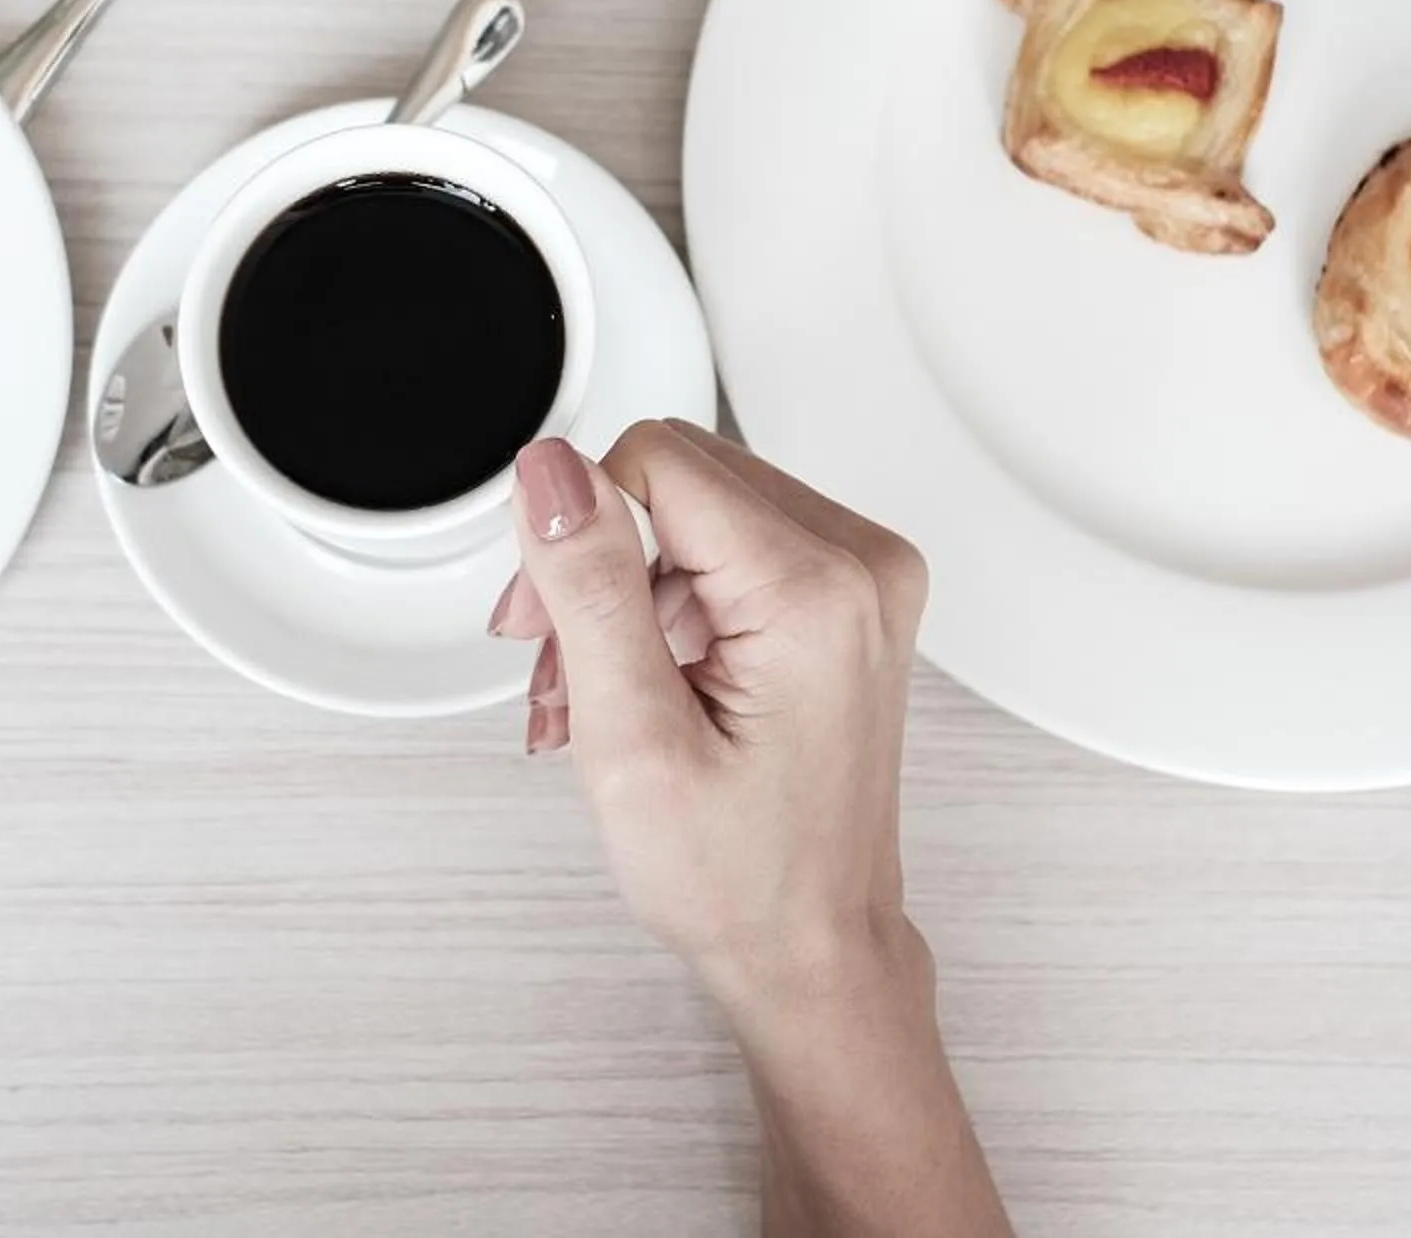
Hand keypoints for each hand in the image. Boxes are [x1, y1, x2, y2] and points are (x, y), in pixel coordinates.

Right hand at [491, 421, 930, 1017]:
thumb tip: (550, 472)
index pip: (656, 460)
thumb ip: (590, 587)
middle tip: (556, 663)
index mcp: (817, 591)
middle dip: (595, 558)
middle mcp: (862, 566)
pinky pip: (731, 544)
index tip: (546, 624)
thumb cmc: (740, 881)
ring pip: (695, 507)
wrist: (812, 950)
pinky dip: (666, 601)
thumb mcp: (633, 738)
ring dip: (623, 587)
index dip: (576, 532)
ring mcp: (864, 580)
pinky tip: (636, 679)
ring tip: (589, 690)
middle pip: (677, 473)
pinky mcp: (848, 598)